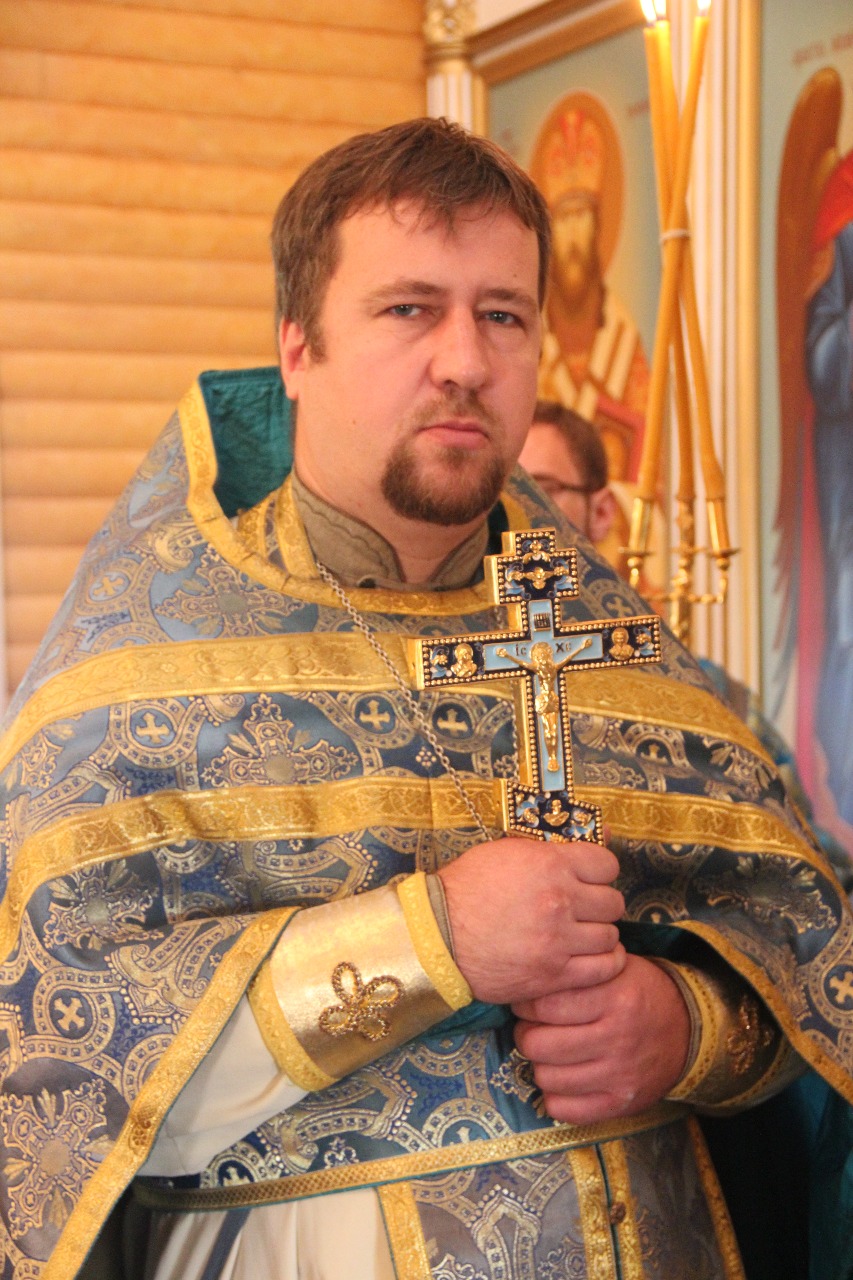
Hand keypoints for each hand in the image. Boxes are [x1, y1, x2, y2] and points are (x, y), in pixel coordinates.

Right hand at [438, 836, 625, 1004]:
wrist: (438, 935)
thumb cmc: (468, 888)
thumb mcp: (507, 852)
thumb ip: (552, 847)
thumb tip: (603, 835)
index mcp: (550, 864)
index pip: (607, 865)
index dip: (599, 871)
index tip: (589, 879)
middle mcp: (560, 901)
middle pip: (612, 902)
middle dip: (600, 904)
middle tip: (585, 908)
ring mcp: (558, 940)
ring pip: (610, 936)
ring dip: (599, 933)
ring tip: (583, 934)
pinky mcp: (553, 974)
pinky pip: (603, 968)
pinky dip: (604, 962)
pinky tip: (592, 956)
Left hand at [512, 954, 690, 1124]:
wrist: (687, 1031)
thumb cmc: (640, 993)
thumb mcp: (616, 968)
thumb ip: (578, 971)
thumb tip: (531, 978)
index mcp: (614, 997)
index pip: (545, 1005)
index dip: (526, 1004)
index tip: (527, 1003)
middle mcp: (617, 1037)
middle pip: (539, 1044)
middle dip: (526, 1035)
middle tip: (531, 1029)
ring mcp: (619, 1075)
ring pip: (547, 1078)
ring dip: (539, 1065)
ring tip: (549, 1053)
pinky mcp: (621, 1103)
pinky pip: (565, 1110)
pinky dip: (555, 1096)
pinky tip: (563, 1079)